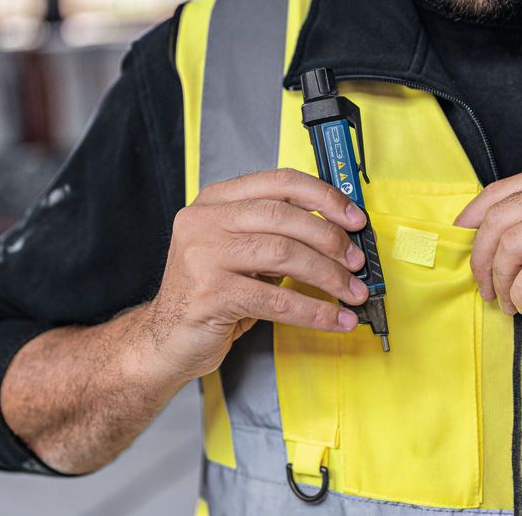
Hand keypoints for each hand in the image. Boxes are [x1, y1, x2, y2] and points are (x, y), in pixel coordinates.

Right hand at [145, 168, 367, 379]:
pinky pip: (276, 299)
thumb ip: (276, 235)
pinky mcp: (210, 293)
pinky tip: (335, 319)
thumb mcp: (239, 253)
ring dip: (329, 276)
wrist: (165, 339)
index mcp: (215, 200)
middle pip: (284, 216)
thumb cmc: (210, 295)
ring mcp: (203, 255)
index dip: (325, 197)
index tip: (355, 218)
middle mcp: (205, 220)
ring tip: (352, 293)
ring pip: (284, 254)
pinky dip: (314, 311)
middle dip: (331, 240)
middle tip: (357, 262)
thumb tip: (338, 234)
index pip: (279, 182)